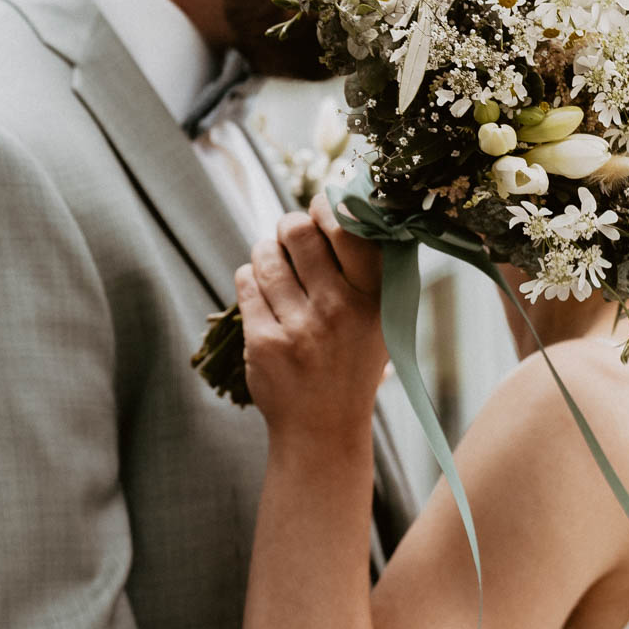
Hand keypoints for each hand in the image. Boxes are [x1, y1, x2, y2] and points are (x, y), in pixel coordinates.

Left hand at [235, 194, 384, 439]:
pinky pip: (245, 281)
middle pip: (297, 231)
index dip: (326, 204)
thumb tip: (348, 201)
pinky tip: (263, 293)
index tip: (320, 207)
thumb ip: (374, 266)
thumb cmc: (354, 361)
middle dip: (288, 226)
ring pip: (265, 254)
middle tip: (291, 236)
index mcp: (376, 298)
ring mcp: (300, 327)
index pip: (346, 227)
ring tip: (275, 265)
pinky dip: (250, 278)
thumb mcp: (383, 318)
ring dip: (266, 251)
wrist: (323, 428)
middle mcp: (340, 309)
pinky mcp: (264, 342)